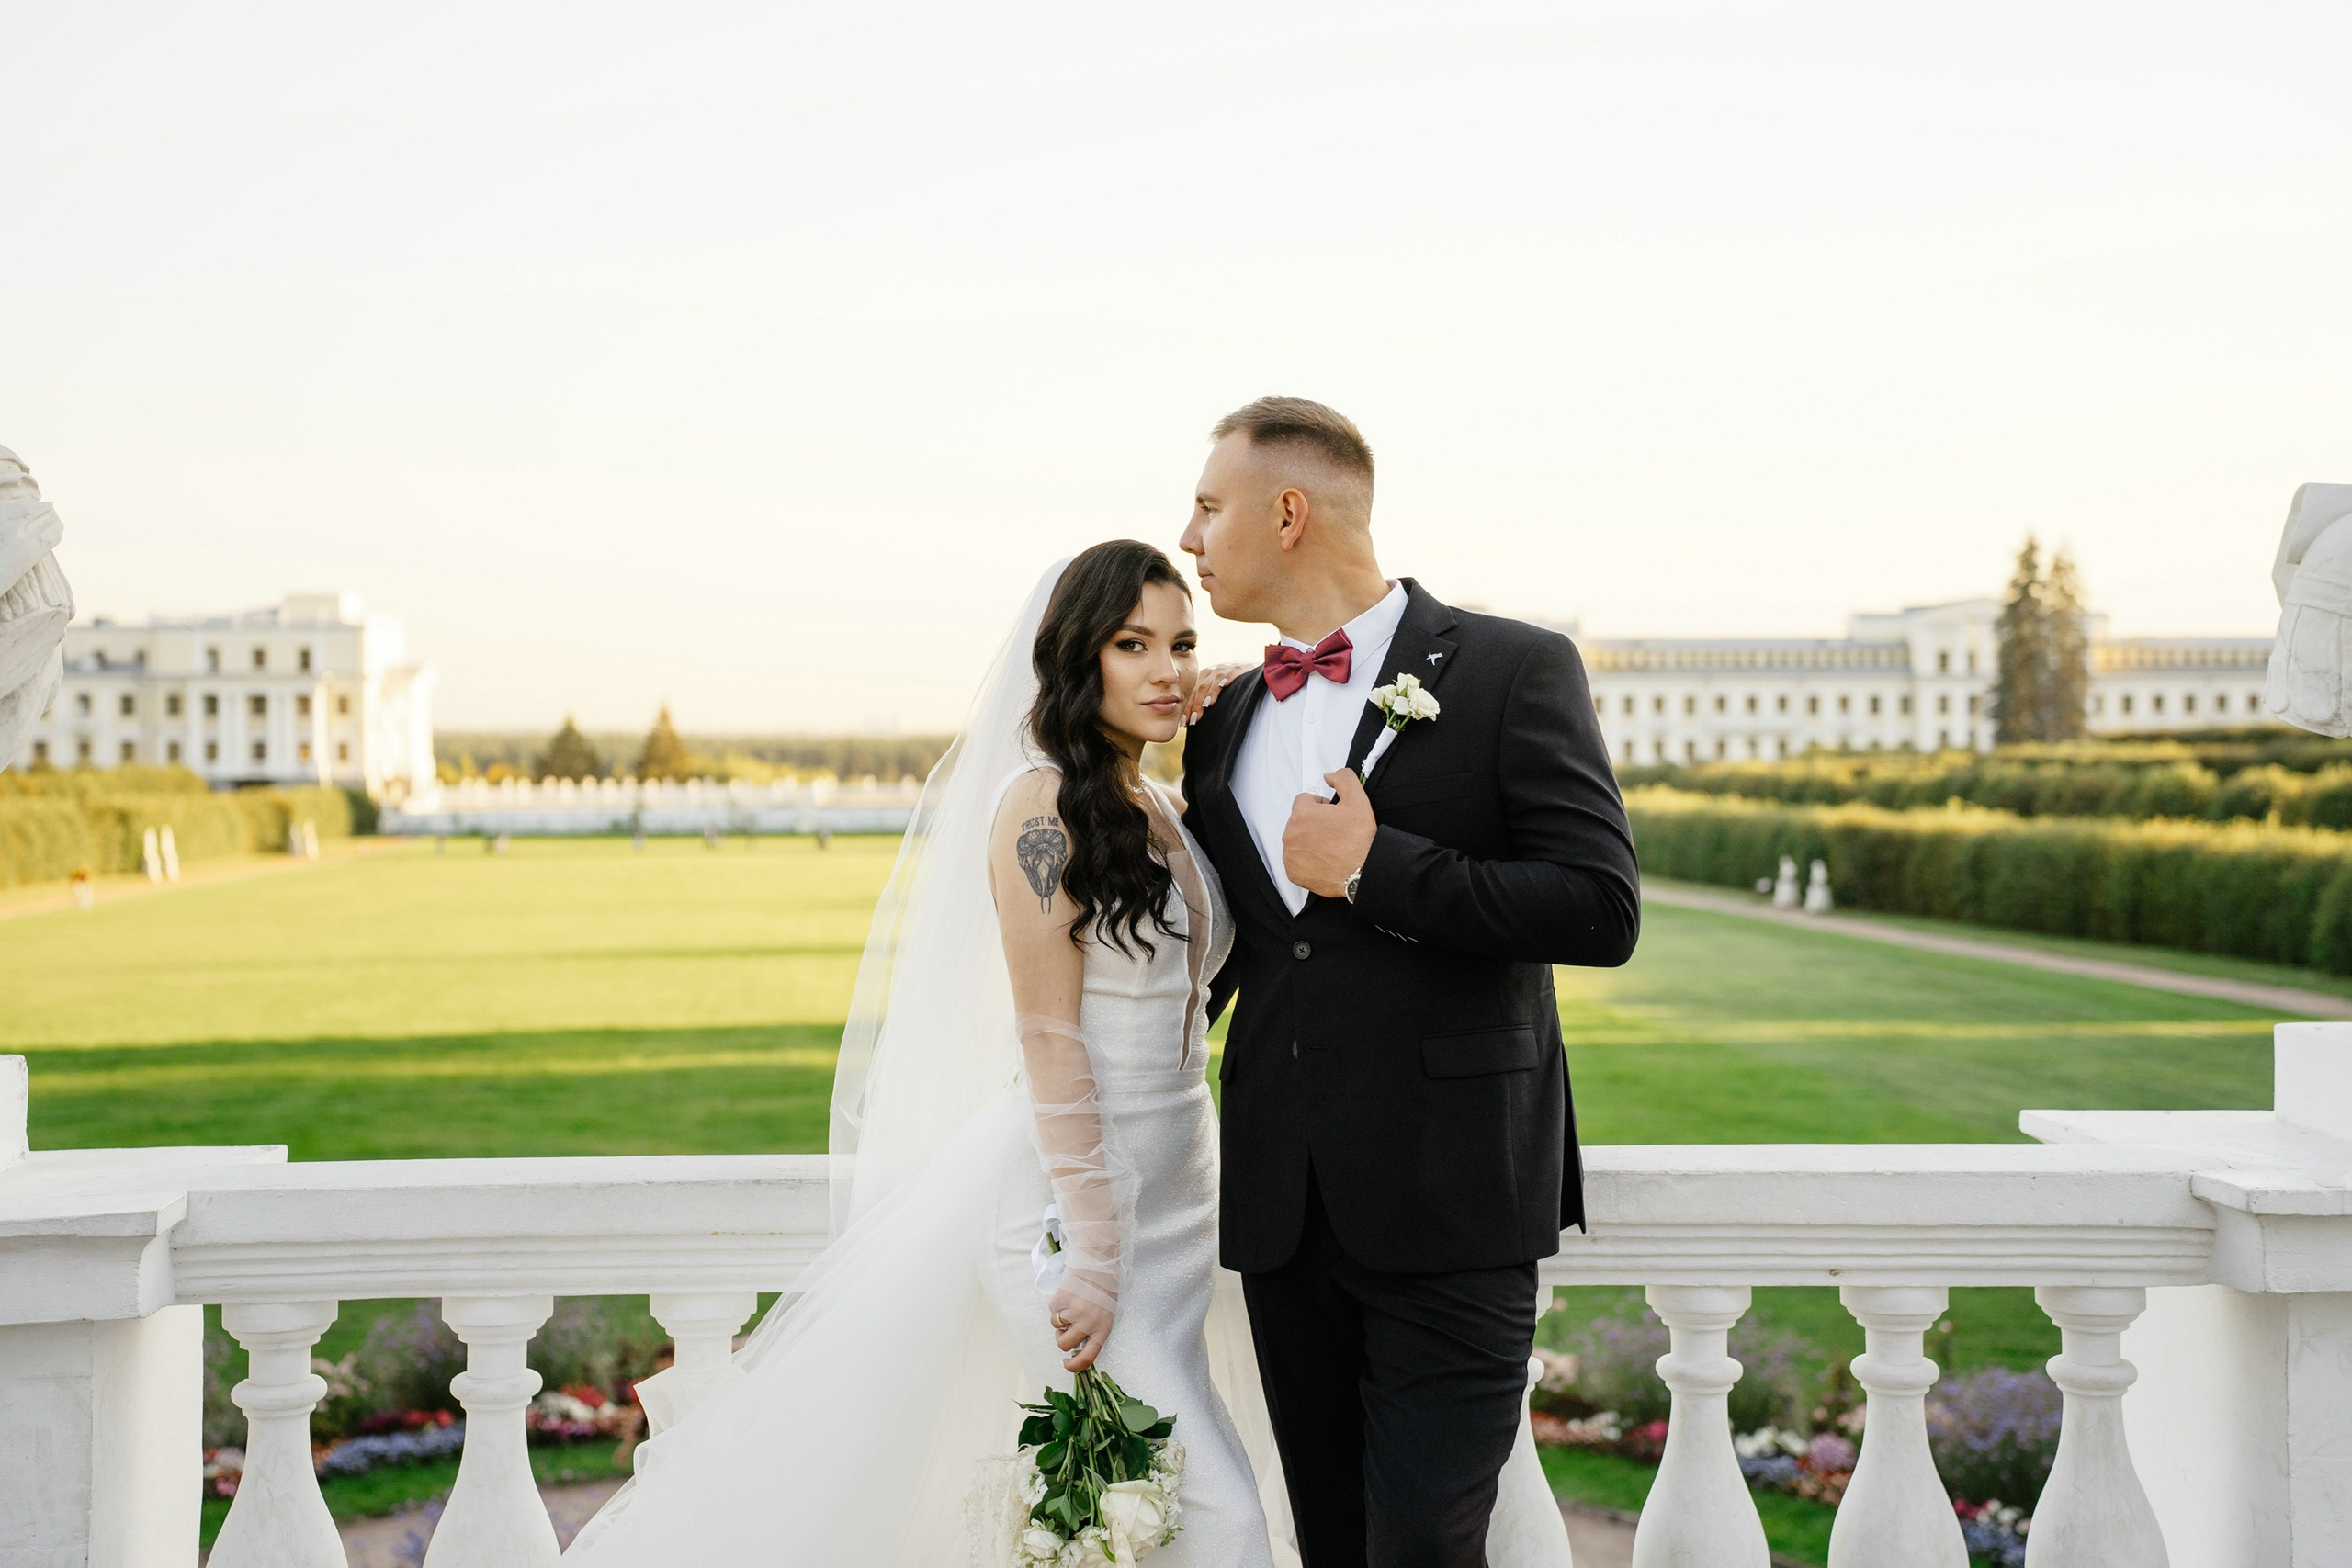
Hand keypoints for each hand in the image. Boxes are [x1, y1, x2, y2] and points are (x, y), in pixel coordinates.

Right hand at [1050, 1291, 1114, 1371]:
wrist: (1098, 1264)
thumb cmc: (1104, 1290)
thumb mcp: (1107, 1315)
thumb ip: (1094, 1332)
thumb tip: (1078, 1346)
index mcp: (1103, 1329)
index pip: (1087, 1357)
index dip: (1074, 1366)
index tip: (1066, 1363)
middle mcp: (1089, 1323)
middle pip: (1064, 1344)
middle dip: (1061, 1338)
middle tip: (1065, 1327)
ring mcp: (1074, 1312)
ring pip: (1055, 1327)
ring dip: (1059, 1319)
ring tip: (1070, 1305)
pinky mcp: (1062, 1300)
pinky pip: (1052, 1310)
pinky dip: (1057, 1304)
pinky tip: (1069, 1293)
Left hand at [1185, 663, 1252, 724]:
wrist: (1252, 671)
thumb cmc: (1233, 687)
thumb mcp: (1218, 694)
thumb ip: (1206, 704)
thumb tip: (1191, 723)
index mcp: (1205, 678)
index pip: (1194, 694)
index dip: (1189, 708)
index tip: (1185, 723)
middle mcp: (1213, 672)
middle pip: (1202, 688)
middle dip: (1196, 705)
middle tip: (1195, 719)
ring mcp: (1226, 668)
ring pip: (1215, 679)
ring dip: (1211, 692)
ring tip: (1207, 705)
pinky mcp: (1240, 668)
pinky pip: (1233, 671)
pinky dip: (1228, 677)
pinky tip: (1224, 684)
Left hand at [1282, 769, 1375, 898]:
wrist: (1362, 873)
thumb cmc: (1359, 842)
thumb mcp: (1357, 800)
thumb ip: (1343, 779)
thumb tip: (1330, 776)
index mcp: (1302, 814)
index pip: (1305, 800)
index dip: (1321, 806)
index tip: (1332, 816)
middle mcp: (1291, 834)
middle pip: (1299, 820)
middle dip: (1314, 823)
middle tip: (1334, 832)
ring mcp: (1290, 855)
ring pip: (1297, 840)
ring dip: (1309, 840)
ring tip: (1330, 847)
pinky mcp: (1293, 871)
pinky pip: (1296, 860)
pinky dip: (1307, 860)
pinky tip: (1323, 860)